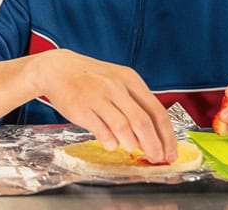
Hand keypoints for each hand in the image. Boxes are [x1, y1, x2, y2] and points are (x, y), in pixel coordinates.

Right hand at [30, 49, 176, 163]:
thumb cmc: (90, 78)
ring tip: (132, 150)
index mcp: (130, 79)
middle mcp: (116, 86)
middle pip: (143, 122)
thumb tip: (152, 137)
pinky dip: (110, 143)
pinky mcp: (81, 108)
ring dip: (132, 145)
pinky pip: (102, 131)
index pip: (157, 111)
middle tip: (156, 158)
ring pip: (124, 127)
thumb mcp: (116, 81)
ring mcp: (98, 96)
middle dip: (154, 145)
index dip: (167, 136)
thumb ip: (133, 104)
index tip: (170, 152)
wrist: (57, 68)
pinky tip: (111, 144)